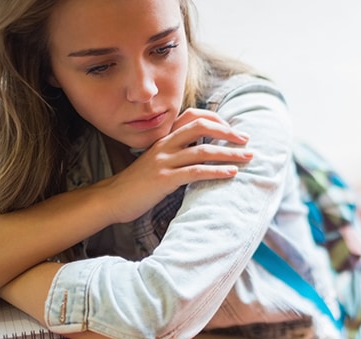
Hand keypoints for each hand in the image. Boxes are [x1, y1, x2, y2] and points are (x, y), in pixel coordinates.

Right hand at [97, 108, 252, 222]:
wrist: (112, 198)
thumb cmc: (138, 183)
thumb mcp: (157, 161)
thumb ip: (176, 153)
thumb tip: (200, 153)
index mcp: (164, 138)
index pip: (193, 117)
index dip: (216, 120)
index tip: (233, 131)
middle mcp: (165, 145)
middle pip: (201, 127)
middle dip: (228, 133)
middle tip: (247, 141)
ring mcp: (164, 161)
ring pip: (203, 150)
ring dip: (229, 153)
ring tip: (248, 158)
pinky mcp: (164, 179)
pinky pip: (196, 172)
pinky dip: (217, 171)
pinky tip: (231, 174)